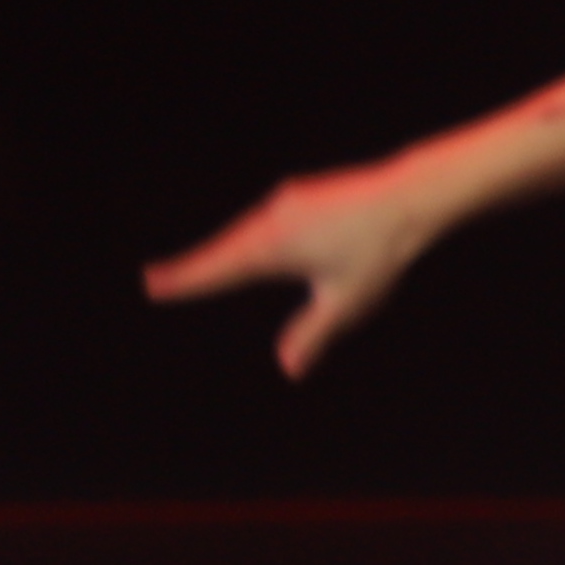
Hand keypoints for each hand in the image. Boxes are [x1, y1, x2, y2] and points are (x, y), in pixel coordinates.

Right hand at [143, 166, 437, 379]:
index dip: (186, 279)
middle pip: (225, 249)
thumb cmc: (380, 251)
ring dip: (223, 250)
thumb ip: (314, 332)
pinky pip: (263, 221)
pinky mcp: (301, 195)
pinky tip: (248, 244)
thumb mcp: (347, 300)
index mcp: (274, 247)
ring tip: (196, 269)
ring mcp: (286, 203)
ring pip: (244, 232)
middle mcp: (272, 220)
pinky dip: (247, 237)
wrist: (411, 195)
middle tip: (157, 281)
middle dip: (195, 266)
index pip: (219, 269)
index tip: (153, 284)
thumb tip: (289, 369)